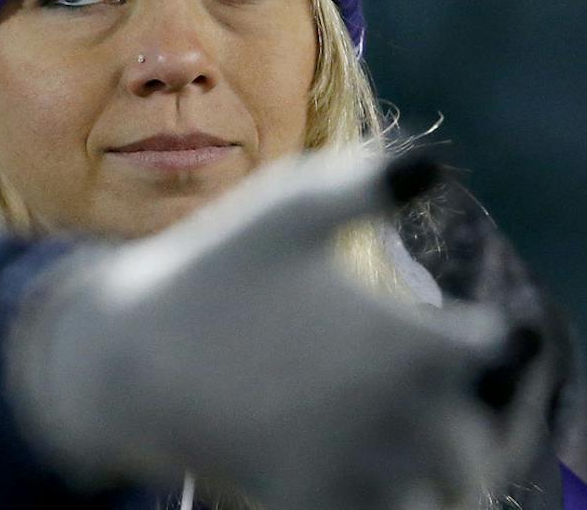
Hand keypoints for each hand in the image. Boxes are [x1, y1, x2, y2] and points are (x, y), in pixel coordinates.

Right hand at [8, 151, 548, 509]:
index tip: (485, 332)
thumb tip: (437, 162)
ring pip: (454, 493)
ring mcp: (363, 474)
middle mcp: (405, 419)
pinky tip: (376, 472)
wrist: (126, 359)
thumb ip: (372, 180)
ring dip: (454, 468)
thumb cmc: (211, 272)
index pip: (511, 356)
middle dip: (489, 413)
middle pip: (493, 437)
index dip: (506, 344)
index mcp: (414, 344)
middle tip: (469, 394)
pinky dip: (399, 501)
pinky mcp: (320, 507)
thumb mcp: (289, 208)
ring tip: (434, 440)